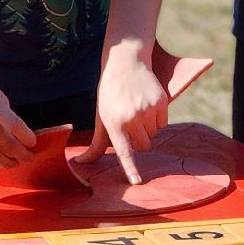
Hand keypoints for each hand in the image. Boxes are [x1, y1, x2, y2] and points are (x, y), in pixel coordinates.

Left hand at [78, 45, 168, 184]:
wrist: (126, 62)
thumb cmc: (110, 93)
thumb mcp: (100, 116)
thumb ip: (95, 144)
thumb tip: (80, 164)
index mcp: (114, 123)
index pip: (123, 151)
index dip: (130, 168)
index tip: (137, 181)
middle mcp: (131, 117)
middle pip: (143, 146)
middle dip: (138, 139)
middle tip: (130, 122)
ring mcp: (148, 110)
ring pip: (154, 135)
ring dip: (148, 129)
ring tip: (138, 110)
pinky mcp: (162, 103)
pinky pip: (163, 124)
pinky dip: (157, 119)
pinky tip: (147, 104)